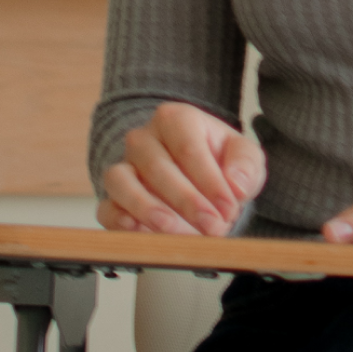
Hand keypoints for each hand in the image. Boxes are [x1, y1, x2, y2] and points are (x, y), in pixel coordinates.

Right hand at [99, 101, 266, 236]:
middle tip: (212, 226)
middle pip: (158, 167)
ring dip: (148, 209)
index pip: (188, 148)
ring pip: (122, 182)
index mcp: (176, 119)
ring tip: (174, 231)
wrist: (200, 179)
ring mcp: (124, 167)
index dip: (209, 180)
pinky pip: (107, 208)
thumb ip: (245, 166)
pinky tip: (139, 232)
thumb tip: (236, 184)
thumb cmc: (219, 161)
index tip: (228, 207)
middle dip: (186, 201)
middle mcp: (144, 139)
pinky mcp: (112, 198)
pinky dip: (119, 221)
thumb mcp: (244, 156)